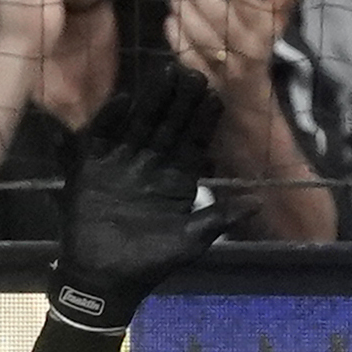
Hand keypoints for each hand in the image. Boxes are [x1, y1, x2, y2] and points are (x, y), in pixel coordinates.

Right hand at [50, 64, 238, 328]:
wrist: (104, 279)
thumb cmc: (149, 263)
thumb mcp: (191, 241)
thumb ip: (220, 219)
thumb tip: (258, 202)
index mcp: (176, 179)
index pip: (193, 142)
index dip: (203, 120)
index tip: (215, 95)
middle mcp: (151, 165)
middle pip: (168, 125)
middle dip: (181, 101)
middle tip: (193, 72)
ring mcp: (122, 163)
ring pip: (140, 124)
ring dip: (152, 100)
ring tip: (165, 72)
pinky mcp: (93, 167)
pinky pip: (102, 137)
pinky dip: (110, 119)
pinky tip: (124, 99)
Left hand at [164, 0, 312, 113]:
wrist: (249, 99)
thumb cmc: (258, 50)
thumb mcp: (273, 23)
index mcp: (265, 31)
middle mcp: (247, 49)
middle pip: (220, 15)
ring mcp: (226, 68)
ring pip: (203, 36)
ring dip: (186, 12)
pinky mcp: (206, 82)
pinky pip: (189, 57)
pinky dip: (178, 37)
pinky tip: (171, 20)